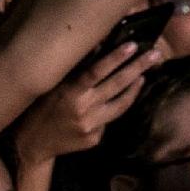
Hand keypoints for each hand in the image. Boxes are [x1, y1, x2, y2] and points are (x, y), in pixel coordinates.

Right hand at [14, 41, 163, 162]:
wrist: (33, 145)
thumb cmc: (39, 109)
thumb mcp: (52, 87)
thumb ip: (75, 73)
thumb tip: (96, 50)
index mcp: (69, 93)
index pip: (96, 72)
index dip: (115, 58)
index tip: (133, 45)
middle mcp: (83, 110)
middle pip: (116, 85)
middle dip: (138, 67)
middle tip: (155, 54)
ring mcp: (91, 127)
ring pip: (121, 104)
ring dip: (134, 87)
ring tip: (144, 74)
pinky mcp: (95, 139)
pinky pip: (109, 120)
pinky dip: (112, 109)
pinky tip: (111, 103)